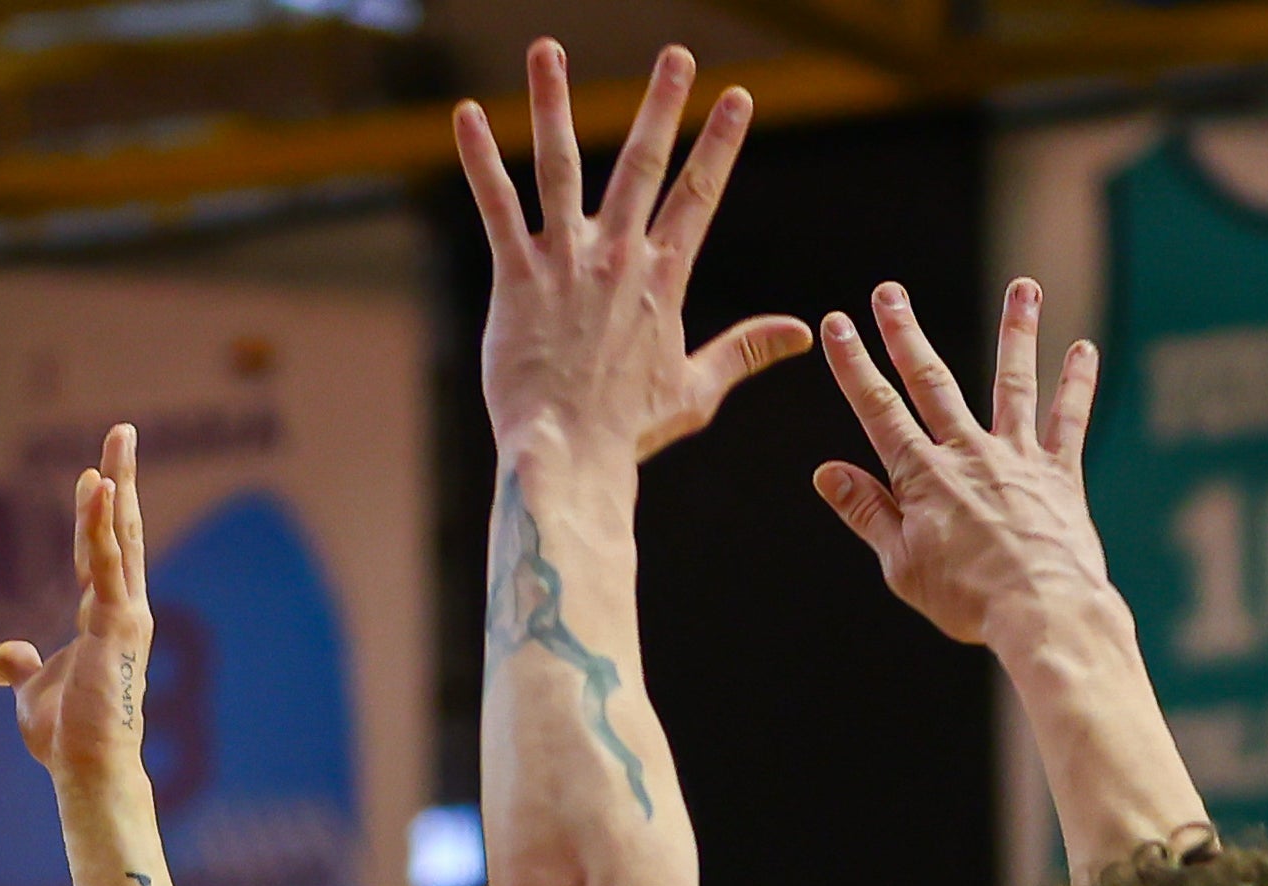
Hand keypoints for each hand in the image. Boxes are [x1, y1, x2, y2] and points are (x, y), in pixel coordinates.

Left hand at [0, 423, 157, 785]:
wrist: (86, 769)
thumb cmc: (67, 735)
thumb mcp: (32, 690)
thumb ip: (19, 665)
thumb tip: (1, 657)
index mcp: (105, 617)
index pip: (102, 552)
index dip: (97, 512)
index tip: (93, 474)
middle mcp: (124, 608)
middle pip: (123, 529)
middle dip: (122, 478)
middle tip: (123, 432)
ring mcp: (126, 614)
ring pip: (120, 536)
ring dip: (118, 484)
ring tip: (118, 440)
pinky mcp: (118, 623)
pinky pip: (109, 562)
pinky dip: (104, 523)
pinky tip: (99, 485)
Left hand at [453, 42, 806, 467]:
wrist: (569, 454)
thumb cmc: (628, 431)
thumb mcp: (696, 389)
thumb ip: (746, 350)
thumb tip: (802, 333)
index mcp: (662, 279)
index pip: (699, 196)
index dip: (719, 145)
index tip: (737, 99)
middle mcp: (617, 258)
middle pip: (643, 165)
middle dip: (662, 105)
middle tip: (676, 55)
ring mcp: (566, 262)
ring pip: (562, 166)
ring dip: (554, 103)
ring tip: (548, 49)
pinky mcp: (517, 276)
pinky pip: (496, 206)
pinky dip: (479, 159)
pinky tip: (465, 113)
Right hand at [811, 275, 1121, 666]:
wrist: (1041, 609)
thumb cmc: (966, 597)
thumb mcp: (900, 563)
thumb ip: (867, 511)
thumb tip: (826, 472)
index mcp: (922, 477)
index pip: (877, 410)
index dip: (854, 365)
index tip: (837, 323)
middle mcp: (968, 453)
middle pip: (931, 382)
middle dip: (905, 335)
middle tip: (889, 292)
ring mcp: (1017, 458)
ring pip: (1013, 382)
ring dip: (1015, 331)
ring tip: (1022, 287)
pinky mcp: (1059, 473)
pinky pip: (1070, 419)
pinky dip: (1076, 382)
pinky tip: (1082, 348)